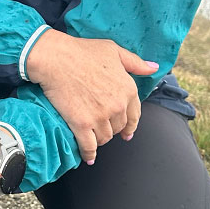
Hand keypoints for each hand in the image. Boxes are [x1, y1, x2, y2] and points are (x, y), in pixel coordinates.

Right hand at [25, 30, 158, 163]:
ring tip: (92, 136)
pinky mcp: (81, 124)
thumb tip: (153, 68)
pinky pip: (89, 146)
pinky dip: (89, 153)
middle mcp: (118, 105)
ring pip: (105, 138)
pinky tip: (88, 157)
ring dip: (99, 138)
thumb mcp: (113, 50)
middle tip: (103, 128)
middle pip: (119, 127)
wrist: (55, 58)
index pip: (134, 114)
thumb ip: (135, 62)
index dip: (130, 125)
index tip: (127, 133)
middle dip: (112, 128)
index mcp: (128, 89)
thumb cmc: (82, 51)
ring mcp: (100, 116)